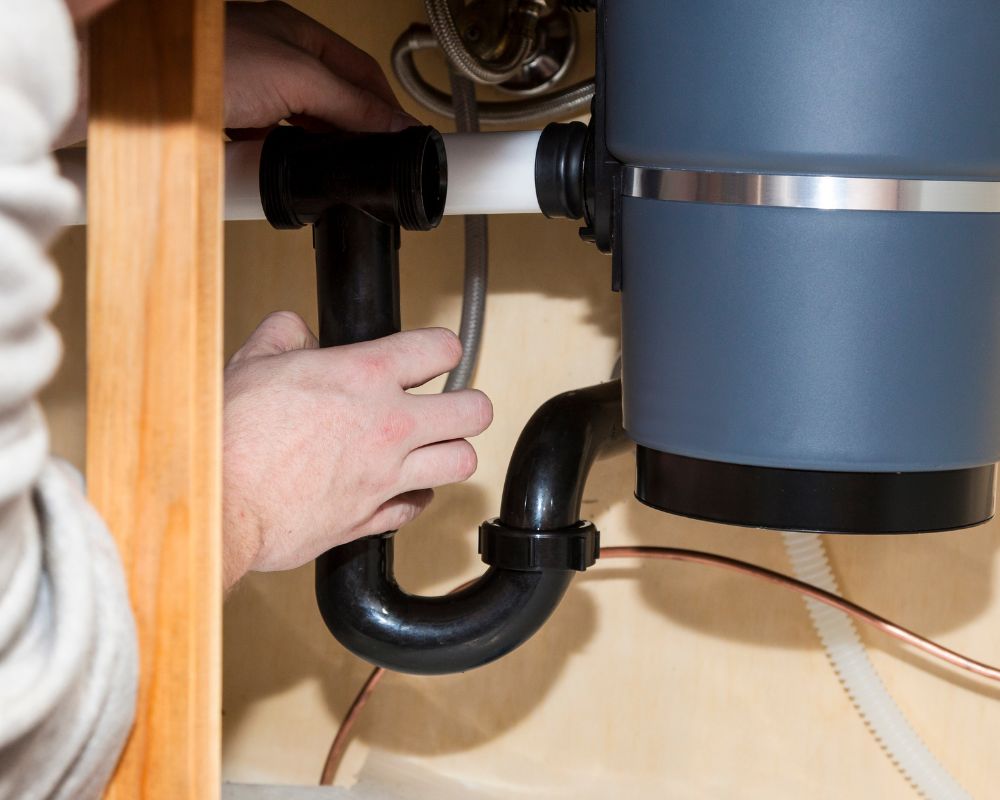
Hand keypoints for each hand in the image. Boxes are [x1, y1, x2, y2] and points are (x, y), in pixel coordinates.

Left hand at [57, 1, 416, 146]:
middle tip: (366, 167)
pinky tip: (275, 176)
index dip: (387, 111)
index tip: (405, 143)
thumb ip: (348, 103)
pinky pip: (264, 156)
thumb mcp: (292, 78)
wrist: (116, 88)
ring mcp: (249, 96)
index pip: (363, 77)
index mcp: (298, 36)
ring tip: (319, 173)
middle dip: (349, 139)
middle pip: (333, 109)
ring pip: (300, 136)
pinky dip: (272, 169)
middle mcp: (275, 62)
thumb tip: (395, 126)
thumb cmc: (195, 59)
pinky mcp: (225, 128)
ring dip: (308, 157)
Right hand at [222, 312, 491, 589]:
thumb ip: (285, 336)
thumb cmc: (231, 436)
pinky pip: (418, 507)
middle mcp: (389, 425)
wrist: (220, 502)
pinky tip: (400, 487)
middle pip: (474, 411)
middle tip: (450, 405)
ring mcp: (386, 475)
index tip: (436, 354)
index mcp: (365, 376)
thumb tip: (297, 331)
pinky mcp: (372, 518)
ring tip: (433, 447)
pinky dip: (415, 497)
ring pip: (461, 462)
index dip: (442, 348)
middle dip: (467, 405)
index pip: (441, 349)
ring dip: (451, 452)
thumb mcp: (254, 362)